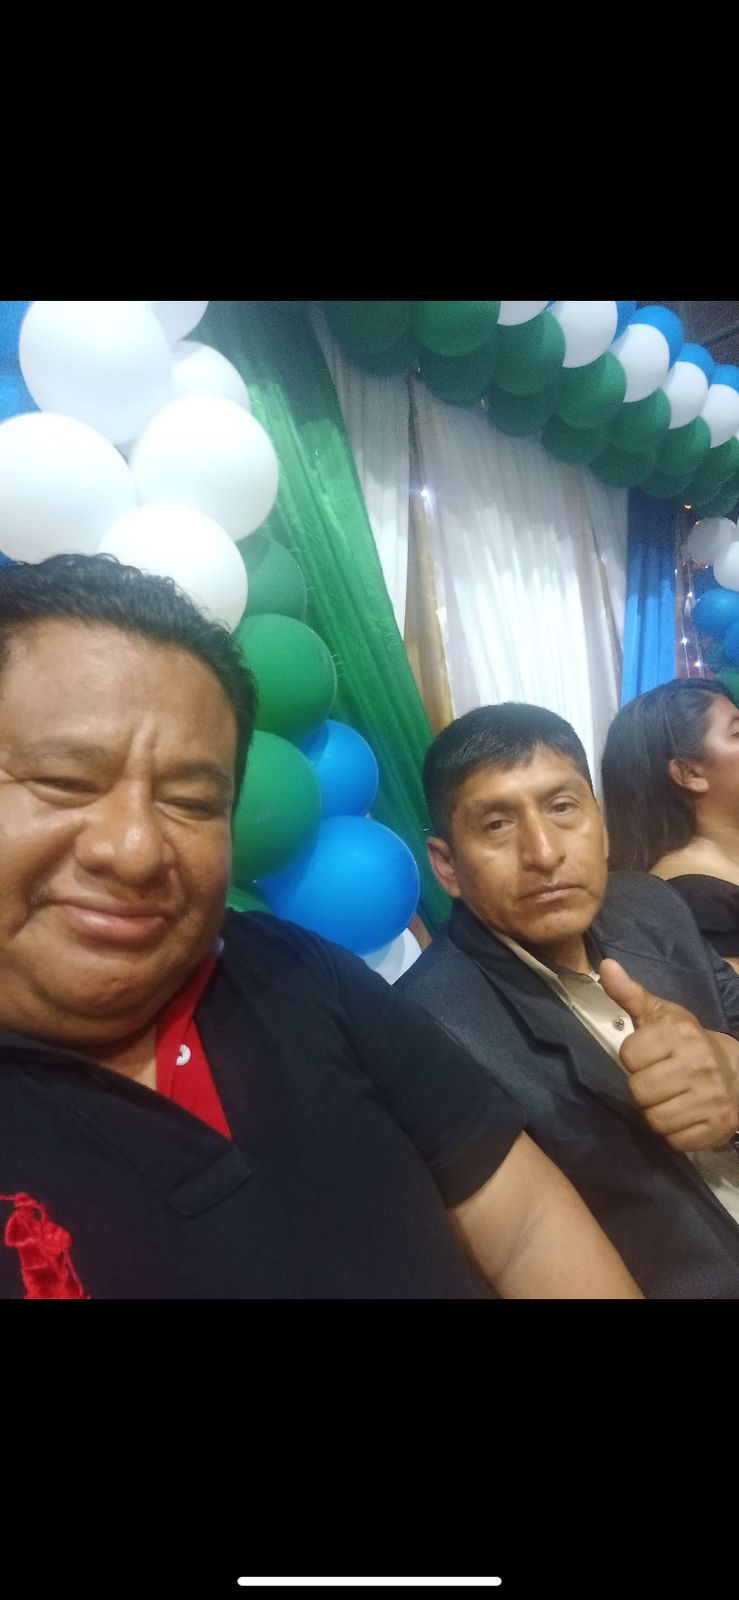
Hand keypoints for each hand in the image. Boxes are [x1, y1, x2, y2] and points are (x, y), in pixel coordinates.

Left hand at [598, 958, 738, 1152]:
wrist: (737, 1073)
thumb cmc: (687, 1042)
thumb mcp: (660, 1014)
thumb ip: (629, 993)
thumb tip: (605, 966)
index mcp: (681, 1034)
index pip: (629, 1056)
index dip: (633, 1058)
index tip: (648, 1055)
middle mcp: (699, 1065)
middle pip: (638, 1091)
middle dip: (643, 1087)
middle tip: (658, 1079)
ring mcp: (712, 1099)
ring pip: (654, 1119)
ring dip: (656, 1112)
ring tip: (669, 1097)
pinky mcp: (717, 1128)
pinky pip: (674, 1141)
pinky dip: (674, 1132)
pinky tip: (684, 1115)